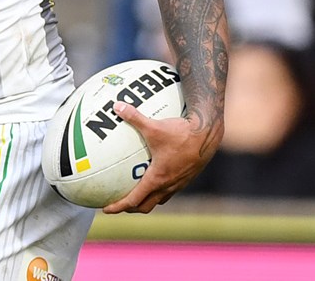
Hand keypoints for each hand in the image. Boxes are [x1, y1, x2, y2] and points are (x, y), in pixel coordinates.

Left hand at [103, 102, 221, 213]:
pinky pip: (170, 190)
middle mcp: (168, 185)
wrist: (209, 134)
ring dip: (146, 201)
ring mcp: (179, 183)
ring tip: (135, 194)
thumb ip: (133, 117)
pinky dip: (159, 189)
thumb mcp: (153, 126)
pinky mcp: (187, 177)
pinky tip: (155, 175)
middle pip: (146, 206)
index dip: (118, 206)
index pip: (133, 200)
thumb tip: (117, 106)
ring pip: (159, 199)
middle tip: (118, 203)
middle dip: (131, 208)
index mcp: (157, 179)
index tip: (105, 209)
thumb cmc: (181, 133)